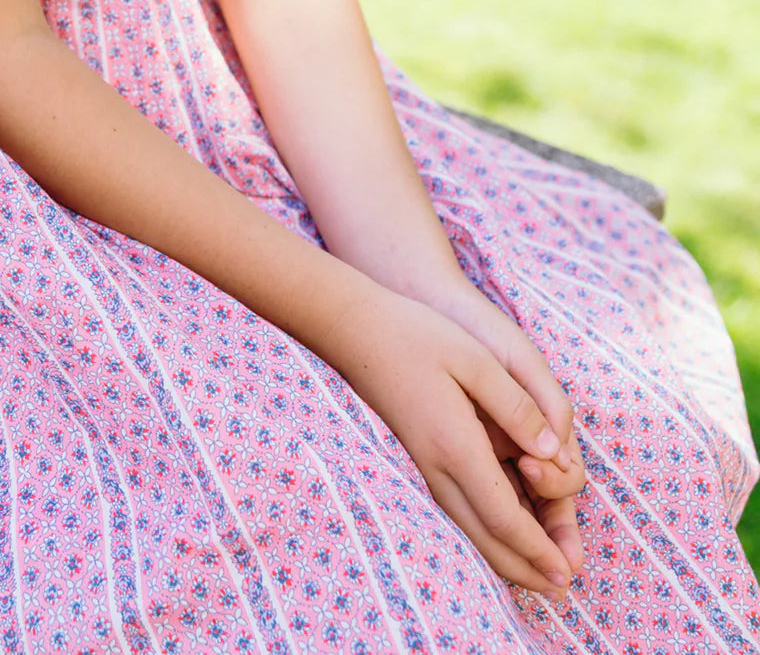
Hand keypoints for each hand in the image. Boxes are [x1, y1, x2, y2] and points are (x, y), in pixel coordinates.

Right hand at [409, 272, 586, 578]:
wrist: (351, 330)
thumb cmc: (414, 335)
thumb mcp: (475, 359)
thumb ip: (517, 407)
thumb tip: (551, 452)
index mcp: (456, 446)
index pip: (505, 517)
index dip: (540, 549)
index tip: (568, 573)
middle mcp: (439, 466)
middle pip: (488, 539)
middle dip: (527, 569)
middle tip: (563, 589)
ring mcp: (427, 463)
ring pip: (473, 529)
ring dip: (510, 554)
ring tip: (542, 571)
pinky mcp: (423, 455)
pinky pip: (462, 508)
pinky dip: (491, 531)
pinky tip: (507, 530)